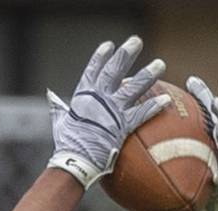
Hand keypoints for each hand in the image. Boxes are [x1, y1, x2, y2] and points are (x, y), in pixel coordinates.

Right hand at [46, 36, 168, 190]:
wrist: (75, 161)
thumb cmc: (66, 146)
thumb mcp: (59, 122)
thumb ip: (57, 108)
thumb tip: (51, 96)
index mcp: (84, 96)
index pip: (93, 70)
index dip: (101, 57)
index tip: (109, 45)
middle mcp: (99, 98)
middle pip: (115, 71)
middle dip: (126, 54)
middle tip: (136, 41)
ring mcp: (112, 111)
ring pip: (133, 88)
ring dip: (148, 74)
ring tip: (160, 64)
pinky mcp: (123, 126)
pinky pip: (142, 114)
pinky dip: (154, 106)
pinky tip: (166, 99)